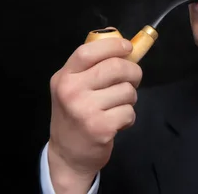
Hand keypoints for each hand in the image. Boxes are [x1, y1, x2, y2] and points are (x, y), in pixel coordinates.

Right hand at [47, 31, 141, 192]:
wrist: (67, 155)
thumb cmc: (75, 115)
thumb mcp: (73, 86)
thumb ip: (92, 65)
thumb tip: (123, 43)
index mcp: (64, 76)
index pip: (89, 50)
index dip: (113, 45)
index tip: (128, 47)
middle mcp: (71, 91)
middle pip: (115, 67)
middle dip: (133, 71)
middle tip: (133, 79)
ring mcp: (85, 109)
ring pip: (127, 90)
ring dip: (130, 98)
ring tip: (117, 106)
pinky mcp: (100, 127)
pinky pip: (129, 111)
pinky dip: (129, 117)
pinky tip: (116, 123)